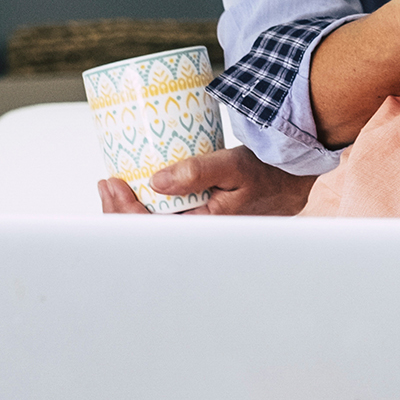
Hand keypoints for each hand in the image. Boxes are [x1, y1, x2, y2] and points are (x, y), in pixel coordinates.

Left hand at [96, 146, 315, 215]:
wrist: (292, 178)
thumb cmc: (267, 173)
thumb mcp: (232, 166)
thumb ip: (196, 172)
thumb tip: (156, 181)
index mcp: (203, 228)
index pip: (152, 230)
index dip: (124, 210)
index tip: (112, 184)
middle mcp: (198, 233)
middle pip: (146, 233)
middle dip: (118, 211)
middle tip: (107, 184)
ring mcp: (198, 227)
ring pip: (153, 227)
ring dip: (130, 210)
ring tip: (114, 188)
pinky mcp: (200, 217)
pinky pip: (165, 218)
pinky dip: (146, 207)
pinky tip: (136, 192)